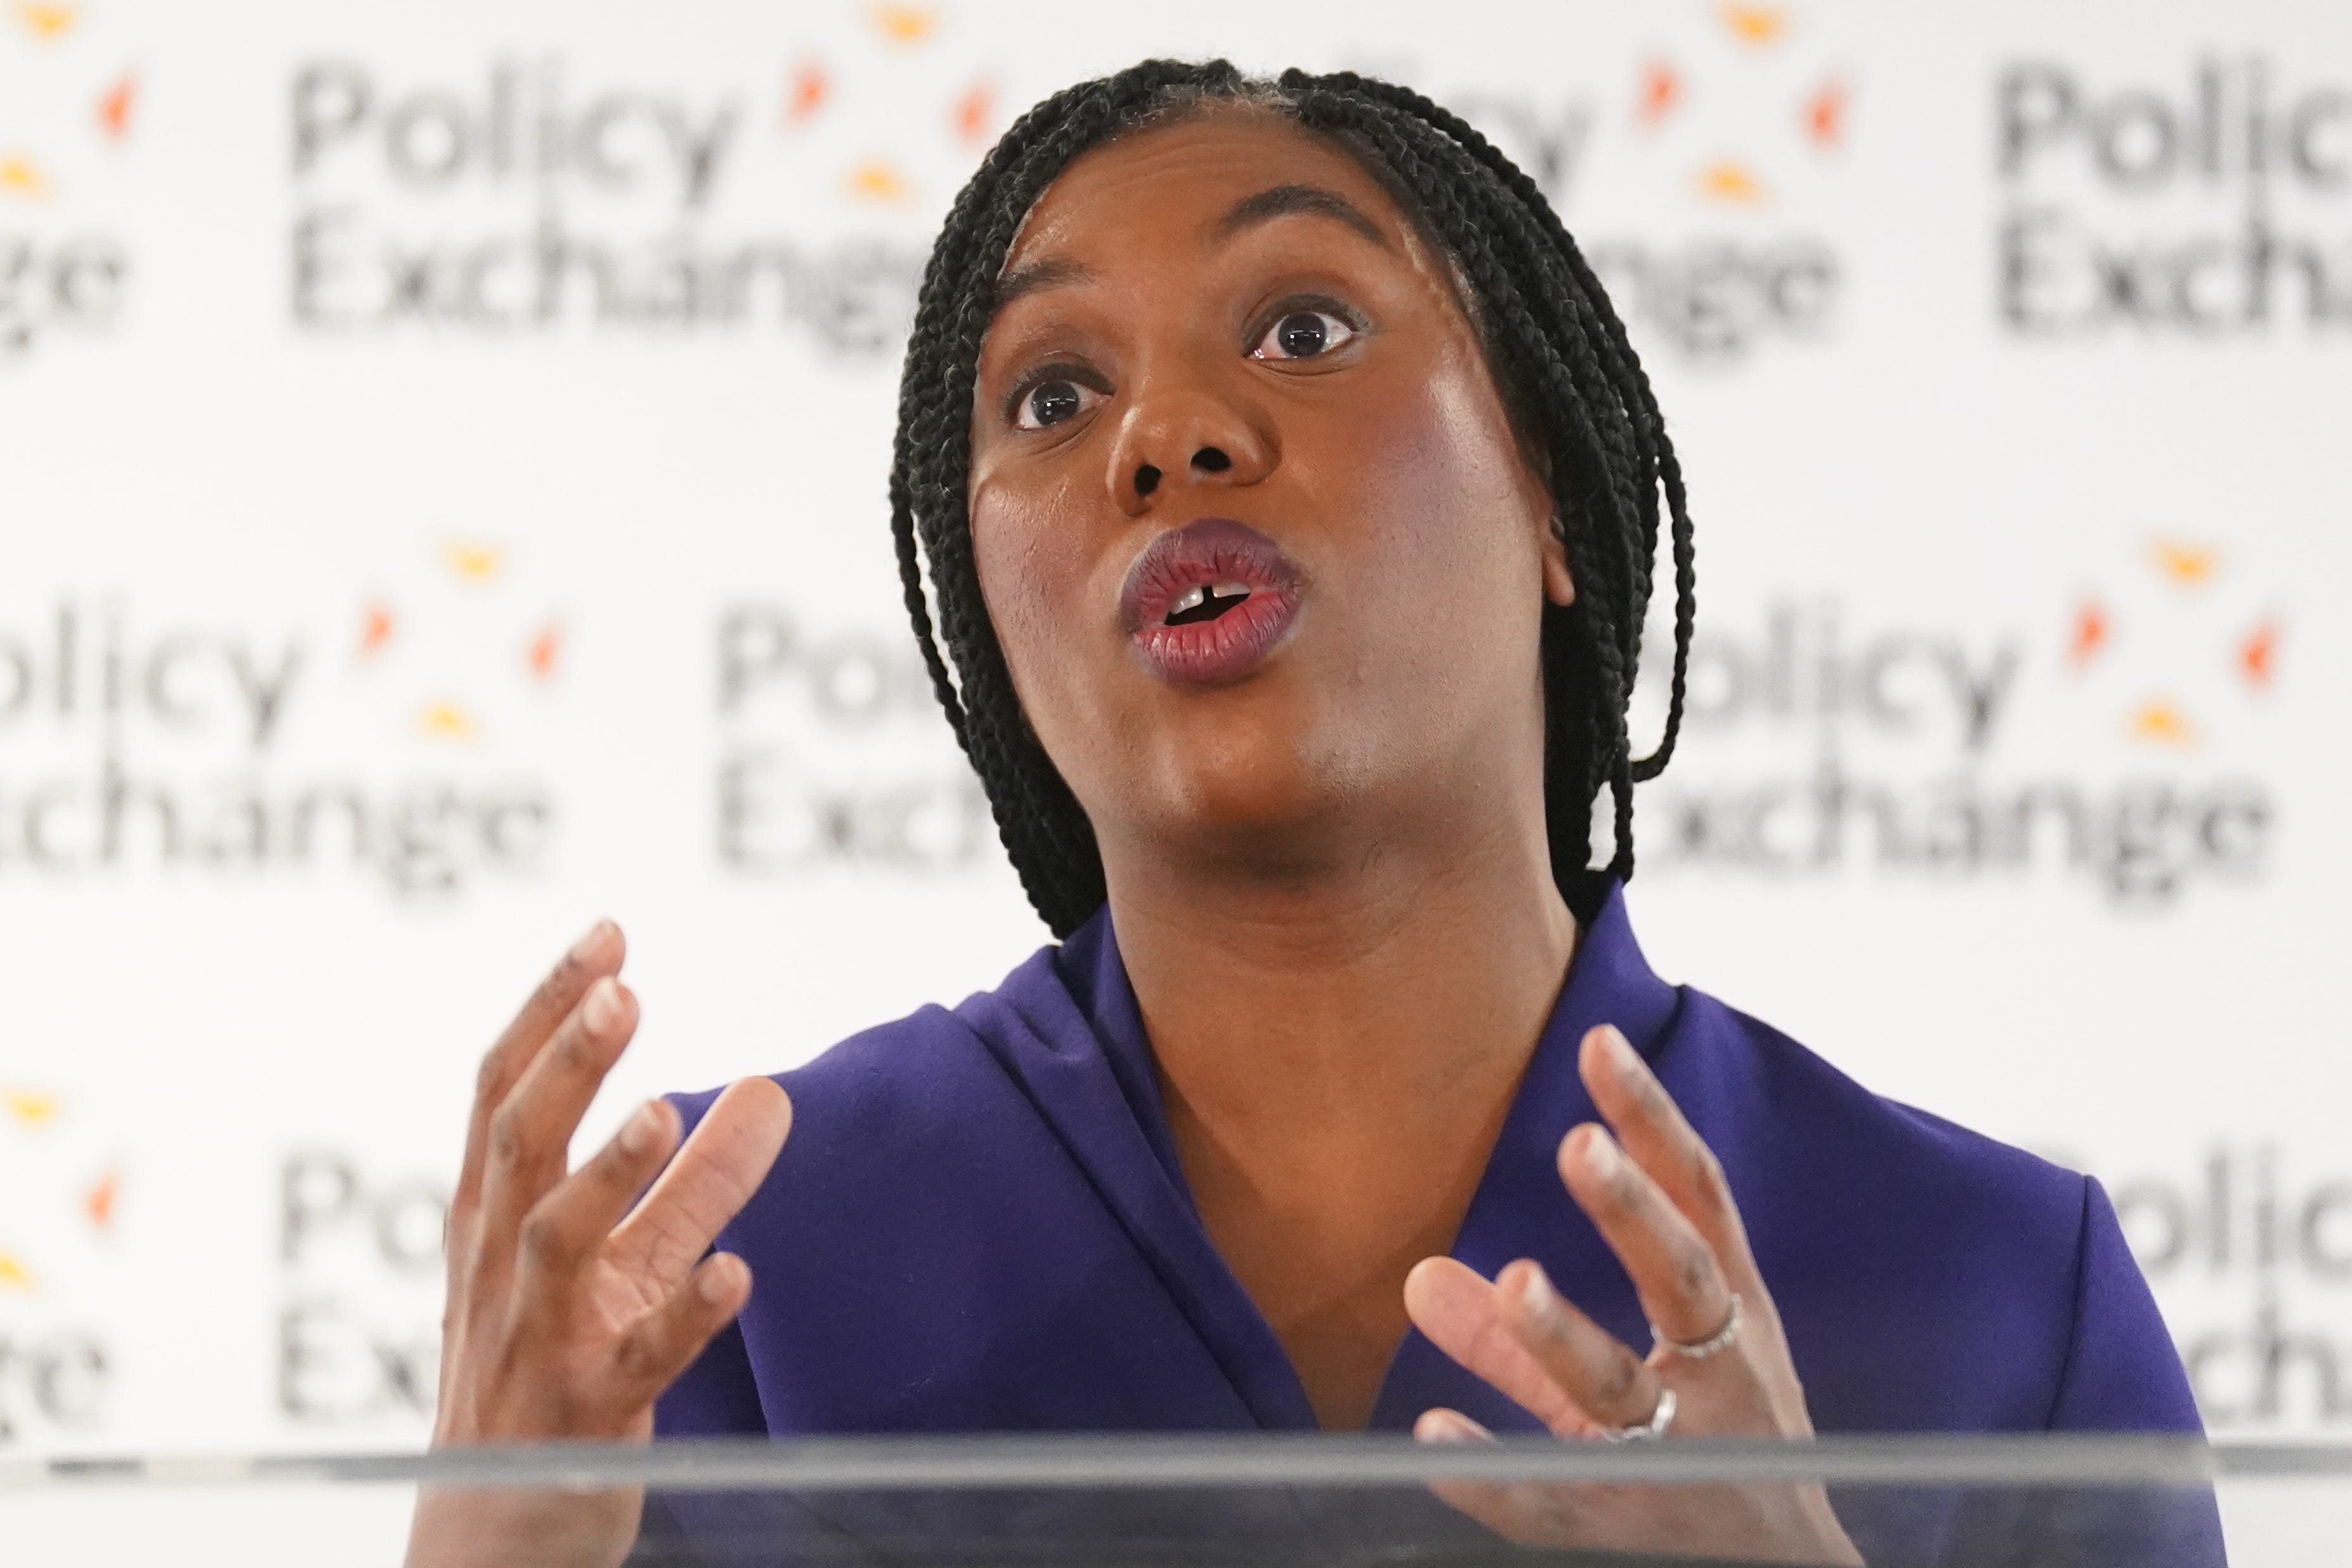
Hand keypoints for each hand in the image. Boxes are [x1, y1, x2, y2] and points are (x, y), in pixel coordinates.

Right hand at [406, 921, 793, 1567]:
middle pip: (519, 1147)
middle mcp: (500, 1270)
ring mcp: (535, 1343)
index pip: (502, 1094)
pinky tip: (734, 1278)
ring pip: (560, 1245)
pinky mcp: (583, 1418)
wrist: (487, 1539)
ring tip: (669, 1108)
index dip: (549, 1011)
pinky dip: (681, 1317)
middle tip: (626, 992)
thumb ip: (691, 1179)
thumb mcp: (613, 1265)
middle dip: (567, 1065)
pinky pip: (633, 1363)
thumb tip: (767, 1088)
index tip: (609, 934)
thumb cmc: (545, 1376)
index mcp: (492, 1220)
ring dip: (612, 1174)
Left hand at [1403, 1024, 1860, 1566]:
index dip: (1654, 1122)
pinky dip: (1495, 1471)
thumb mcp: (1642, 1384)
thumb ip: (1519, 1337)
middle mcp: (1720, 1380)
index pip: (1698, 1202)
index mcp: (1730, 1322)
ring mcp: (1682, 1458)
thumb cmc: (1722, 1462)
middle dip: (1636, 1214)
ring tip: (1515, 1280)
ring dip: (1565, 1336)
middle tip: (1580, 1145)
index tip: (1600, 1044)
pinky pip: (1557, 1500)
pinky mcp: (1629, 1527)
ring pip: (1622, 1391)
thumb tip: (1418, 1277)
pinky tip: (1434, 1436)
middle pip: (1684, 1281)